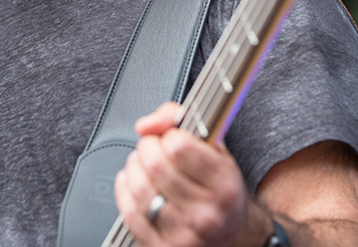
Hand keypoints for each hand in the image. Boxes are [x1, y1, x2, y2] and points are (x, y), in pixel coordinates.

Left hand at [113, 102, 273, 246]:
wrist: (233, 236)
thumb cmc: (219, 189)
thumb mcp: (215, 149)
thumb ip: (180, 121)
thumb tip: (147, 124)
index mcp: (225, 185)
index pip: (179, 146)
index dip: (168, 134)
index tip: (171, 137)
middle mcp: (207, 213)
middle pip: (156, 165)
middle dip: (147, 147)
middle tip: (151, 147)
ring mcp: (184, 235)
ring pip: (140, 188)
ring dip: (133, 167)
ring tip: (141, 164)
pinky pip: (130, 212)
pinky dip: (124, 191)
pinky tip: (132, 184)